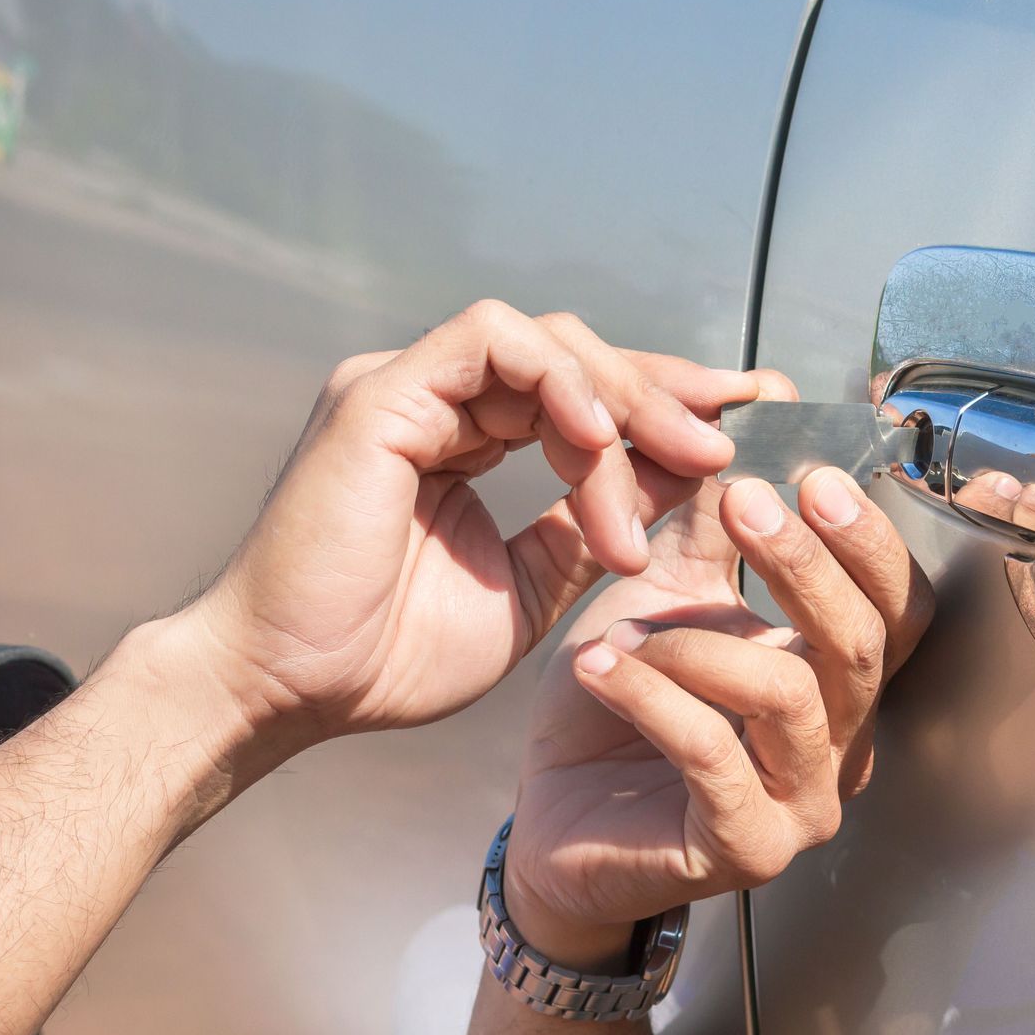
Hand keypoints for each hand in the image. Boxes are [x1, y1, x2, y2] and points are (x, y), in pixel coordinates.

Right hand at [156, 301, 758, 752]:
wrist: (292, 691)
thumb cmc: (386, 656)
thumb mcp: (530, 586)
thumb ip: (595, 525)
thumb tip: (686, 473)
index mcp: (463, 438)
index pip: (580, 390)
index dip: (663, 400)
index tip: (742, 423)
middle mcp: (435, 400)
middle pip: (576, 354)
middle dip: (663, 393)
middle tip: (725, 442)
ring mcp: (405, 386)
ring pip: (547, 342)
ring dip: (622, 402)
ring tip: (675, 465)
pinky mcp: (381, 391)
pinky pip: (492, 343)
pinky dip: (560, 382)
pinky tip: (598, 441)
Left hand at [497, 377, 934, 970]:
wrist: (552, 819)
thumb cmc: (616, 711)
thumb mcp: (665, 592)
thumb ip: (711, 519)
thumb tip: (753, 412)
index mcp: (837, 679)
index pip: (899, 605)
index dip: (866, 537)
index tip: (812, 469)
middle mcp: (840, 744)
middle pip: (865, 644)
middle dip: (807, 563)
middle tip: (747, 502)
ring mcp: (801, 805)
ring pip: (789, 695)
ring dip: (696, 641)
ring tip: (623, 626)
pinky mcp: (743, 849)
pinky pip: (713, 757)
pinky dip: (653, 698)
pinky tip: (601, 668)